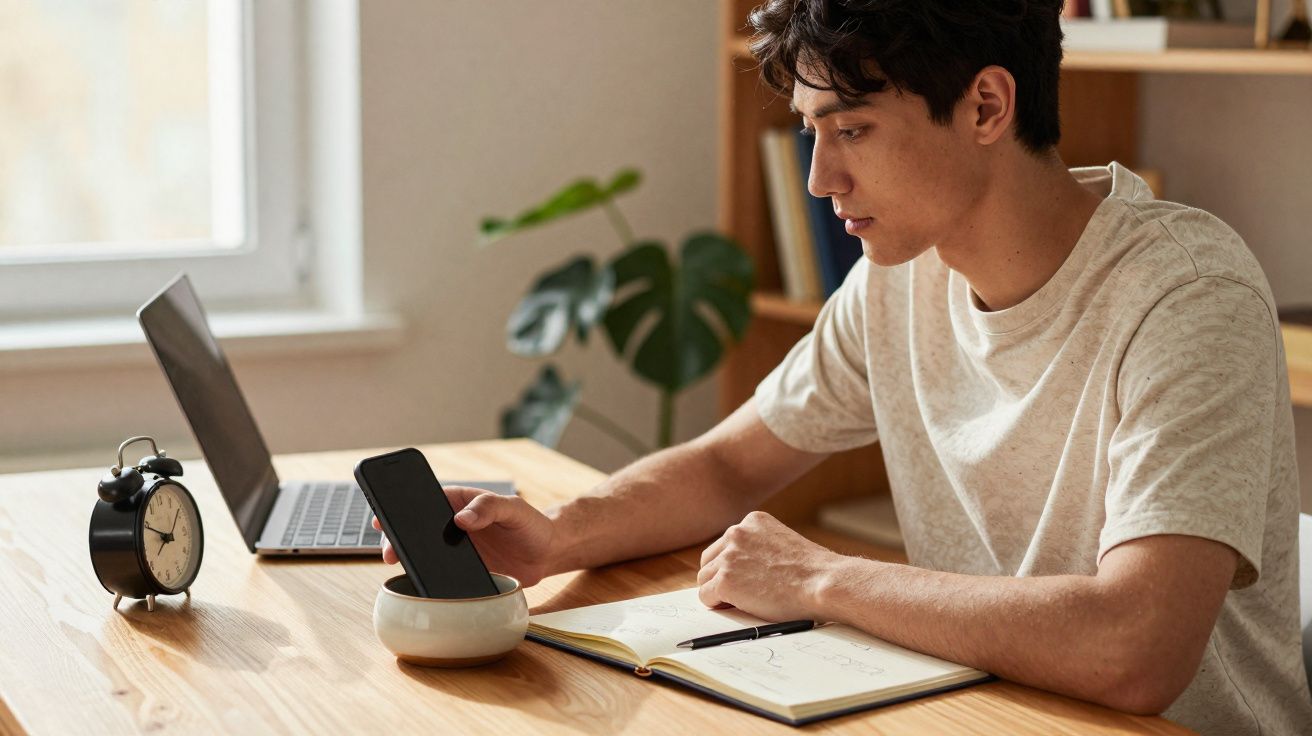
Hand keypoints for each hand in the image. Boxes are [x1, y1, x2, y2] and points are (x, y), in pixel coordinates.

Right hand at [372, 486, 556, 587]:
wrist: (548, 553)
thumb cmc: (531, 523)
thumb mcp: (514, 509)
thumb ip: (489, 508)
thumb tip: (462, 518)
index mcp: (460, 503)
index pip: (424, 502)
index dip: (400, 508)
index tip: (382, 517)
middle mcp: (452, 526)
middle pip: (416, 531)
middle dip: (397, 539)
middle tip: (390, 551)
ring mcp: (455, 550)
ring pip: (425, 554)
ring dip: (410, 560)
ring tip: (401, 567)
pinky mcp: (462, 572)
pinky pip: (441, 575)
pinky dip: (429, 579)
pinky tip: (423, 584)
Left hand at [697, 511, 838, 621]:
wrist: (823, 583)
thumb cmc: (814, 573)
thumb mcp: (784, 545)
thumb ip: (762, 549)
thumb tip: (744, 570)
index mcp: (753, 521)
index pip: (727, 543)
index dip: (732, 565)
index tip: (743, 578)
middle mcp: (737, 533)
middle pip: (710, 559)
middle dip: (719, 577)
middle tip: (736, 594)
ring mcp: (729, 557)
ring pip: (705, 578)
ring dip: (719, 592)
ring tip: (742, 603)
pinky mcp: (725, 581)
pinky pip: (706, 596)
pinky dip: (717, 605)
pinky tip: (734, 608)